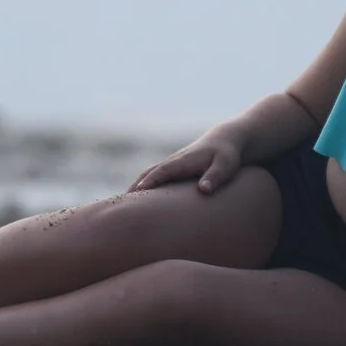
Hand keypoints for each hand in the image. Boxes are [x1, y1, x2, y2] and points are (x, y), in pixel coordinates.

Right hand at [130, 133, 245, 194]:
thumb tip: (203, 190)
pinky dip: (143, 185)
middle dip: (134, 186)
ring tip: (121, 205)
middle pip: (149, 173)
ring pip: (149, 175)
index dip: (150, 181)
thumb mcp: (226, 166)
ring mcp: (172, 164)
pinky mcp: (174, 169)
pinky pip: (154, 177)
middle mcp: (174, 161)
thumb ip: (215, 177)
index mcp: (184, 161)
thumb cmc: (227, 155)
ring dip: (135, 187)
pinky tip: (139, 200)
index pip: (163, 171)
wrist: (225, 140)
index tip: (136, 193)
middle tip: (118, 203)